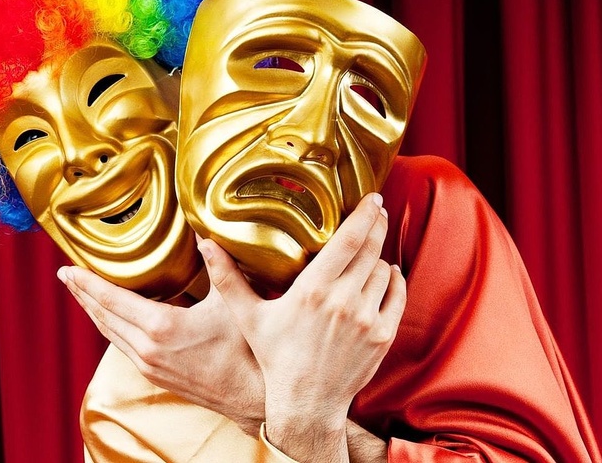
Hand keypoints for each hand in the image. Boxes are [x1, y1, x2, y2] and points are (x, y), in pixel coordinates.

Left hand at [59, 266, 264, 434]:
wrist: (253, 398)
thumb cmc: (247, 351)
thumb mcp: (233, 302)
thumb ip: (219, 267)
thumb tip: (204, 237)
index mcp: (161, 327)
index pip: (111, 299)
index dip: (87, 282)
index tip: (68, 269)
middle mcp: (147, 349)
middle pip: (103, 317)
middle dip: (83, 294)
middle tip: (66, 275)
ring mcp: (149, 366)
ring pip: (110, 334)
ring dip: (94, 312)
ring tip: (83, 294)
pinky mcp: (156, 376)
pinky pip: (123, 347)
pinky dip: (111, 328)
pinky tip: (113, 320)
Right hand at [204, 193, 406, 462]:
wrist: (305, 404)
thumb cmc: (275, 358)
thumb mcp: (249, 317)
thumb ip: (227, 277)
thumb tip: (204, 242)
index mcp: (312, 290)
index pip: (348, 239)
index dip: (365, 214)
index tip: (372, 198)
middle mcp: (344, 301)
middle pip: (371, 248)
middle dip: (377, 224)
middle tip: (377, 210)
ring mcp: (367, 319)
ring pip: (384, 270)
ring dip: (379, 257)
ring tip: (369, 253)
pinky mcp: (383, 335)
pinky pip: (398, 293)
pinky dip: (394, 281)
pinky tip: (385, 276)